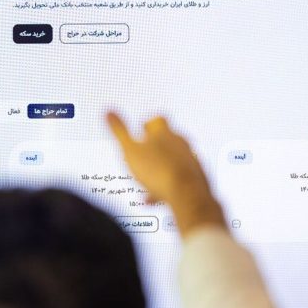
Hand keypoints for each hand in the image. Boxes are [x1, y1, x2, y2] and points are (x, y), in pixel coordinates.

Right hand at [106, 113, 224, 236]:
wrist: (187, 196)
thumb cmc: (159, 172)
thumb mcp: (130, 151)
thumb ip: (119, 131)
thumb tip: (109, 112)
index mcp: (164, 132)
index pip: (157, 120)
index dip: (147, 124)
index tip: (141, 130)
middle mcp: (181, 142)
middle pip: (167, 138)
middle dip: (155, 146)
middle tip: (143, 155)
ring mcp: (191, 158)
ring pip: (174, 158)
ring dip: (162, 165)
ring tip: (150, 179)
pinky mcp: (198, 175)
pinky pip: (182, 175)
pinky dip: (171, 181)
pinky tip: (160, 194)